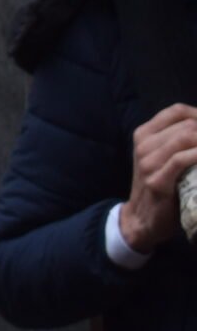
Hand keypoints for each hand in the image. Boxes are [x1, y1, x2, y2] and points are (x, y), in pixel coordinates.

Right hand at [121, 103, 196, 254]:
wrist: (142, 218)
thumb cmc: (159, 184)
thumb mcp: (160, 156)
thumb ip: (177, 140)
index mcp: (143, 134)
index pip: (177, 111)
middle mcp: (143, 145)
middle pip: (187, 124)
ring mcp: (148, 163)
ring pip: (187, 137)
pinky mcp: (157, 181)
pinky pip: (182, 159)